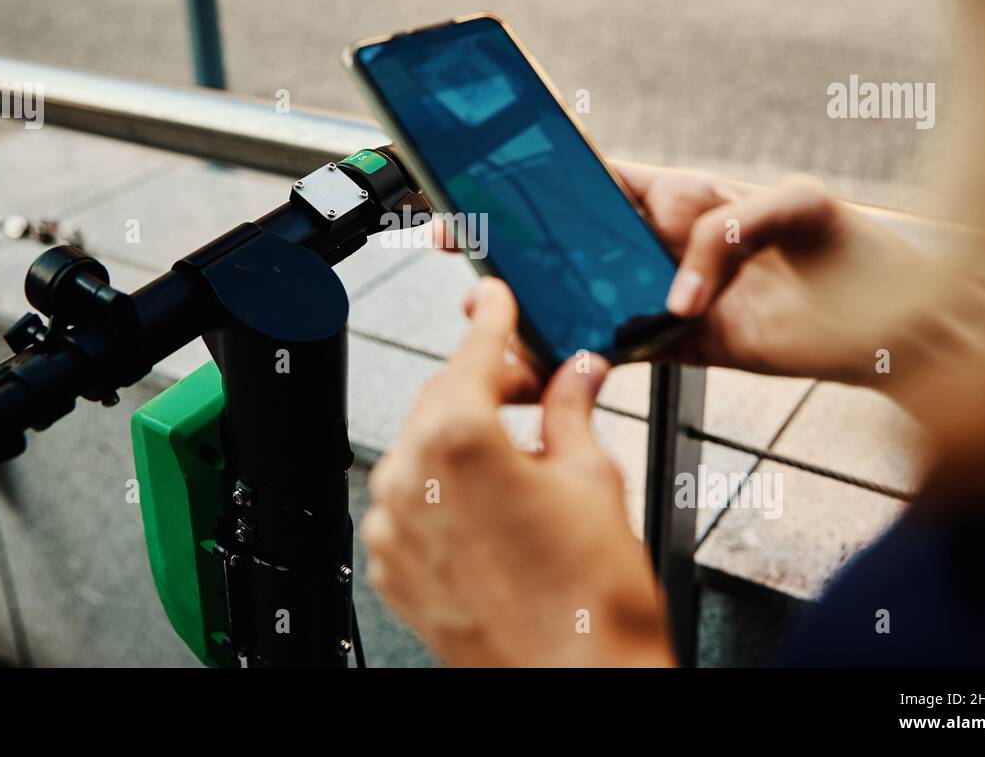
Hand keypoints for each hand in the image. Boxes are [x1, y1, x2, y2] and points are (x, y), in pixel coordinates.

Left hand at [362, 277, 672, 666]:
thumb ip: (571, 411)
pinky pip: (407, 500)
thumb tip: (574, 374)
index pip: (474, 352)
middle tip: (537, 384)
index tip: (495, 298)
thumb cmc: (592, 602)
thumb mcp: (594, 479)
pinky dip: (442, 487)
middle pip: (443, 397)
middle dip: (488, 383)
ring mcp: (394, 526)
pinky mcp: (390, 565)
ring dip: (465, 436)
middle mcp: (411, 478)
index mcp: (460, 441)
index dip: (493, 318)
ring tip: (522, 454)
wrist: (577, 686)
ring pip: (421, 447)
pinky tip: (490, 500)